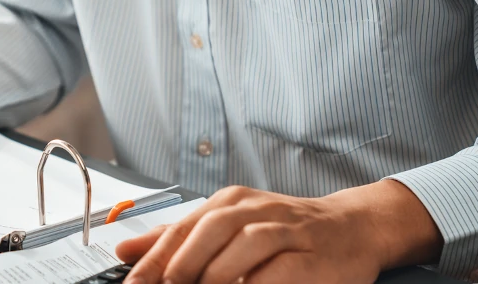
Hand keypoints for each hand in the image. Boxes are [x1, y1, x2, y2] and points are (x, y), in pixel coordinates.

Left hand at [116, 180, 441, 282]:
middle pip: (209, 231)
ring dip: (217, 275)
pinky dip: (257, 283)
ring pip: (244, 245)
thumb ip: (178, 239)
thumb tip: (125, 252)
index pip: (181, 228)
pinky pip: (280, 269)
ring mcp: (286, 229)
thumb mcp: (227, 227)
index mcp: (229, 202)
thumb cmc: (286, 232)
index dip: (154, 260)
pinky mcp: (312, 255)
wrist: (352, 228)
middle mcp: (255, 209)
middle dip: (181, 267)